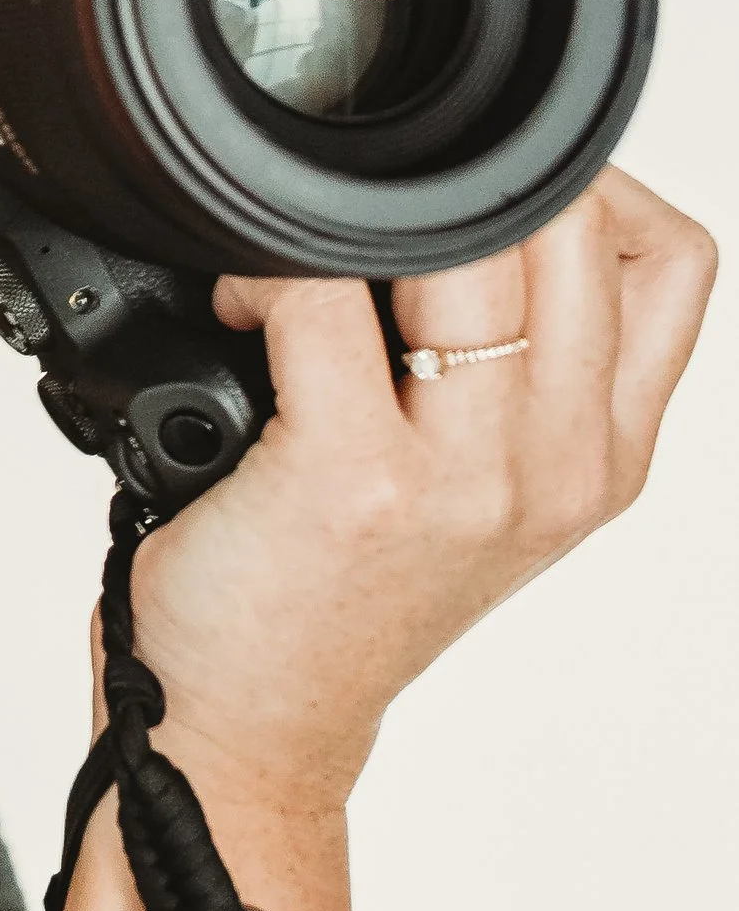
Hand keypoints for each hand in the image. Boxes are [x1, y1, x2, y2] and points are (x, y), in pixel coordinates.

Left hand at [124, 166, 715, 819]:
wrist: (257, 726)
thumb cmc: (341, 596)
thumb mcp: (484, 493)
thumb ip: (518, 375)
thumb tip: (474, 210)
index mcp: (604, 458)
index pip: (672, 262)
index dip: (589, 186)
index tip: (494, 186)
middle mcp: (558, 467)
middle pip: (572, 228)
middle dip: (470, 183)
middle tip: (381, 213)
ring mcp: (467, 478)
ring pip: (469, 246)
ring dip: (370, 218)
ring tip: (308, 262)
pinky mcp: (353, 480)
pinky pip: (318, 298)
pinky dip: (265, 274)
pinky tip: (238, 305)